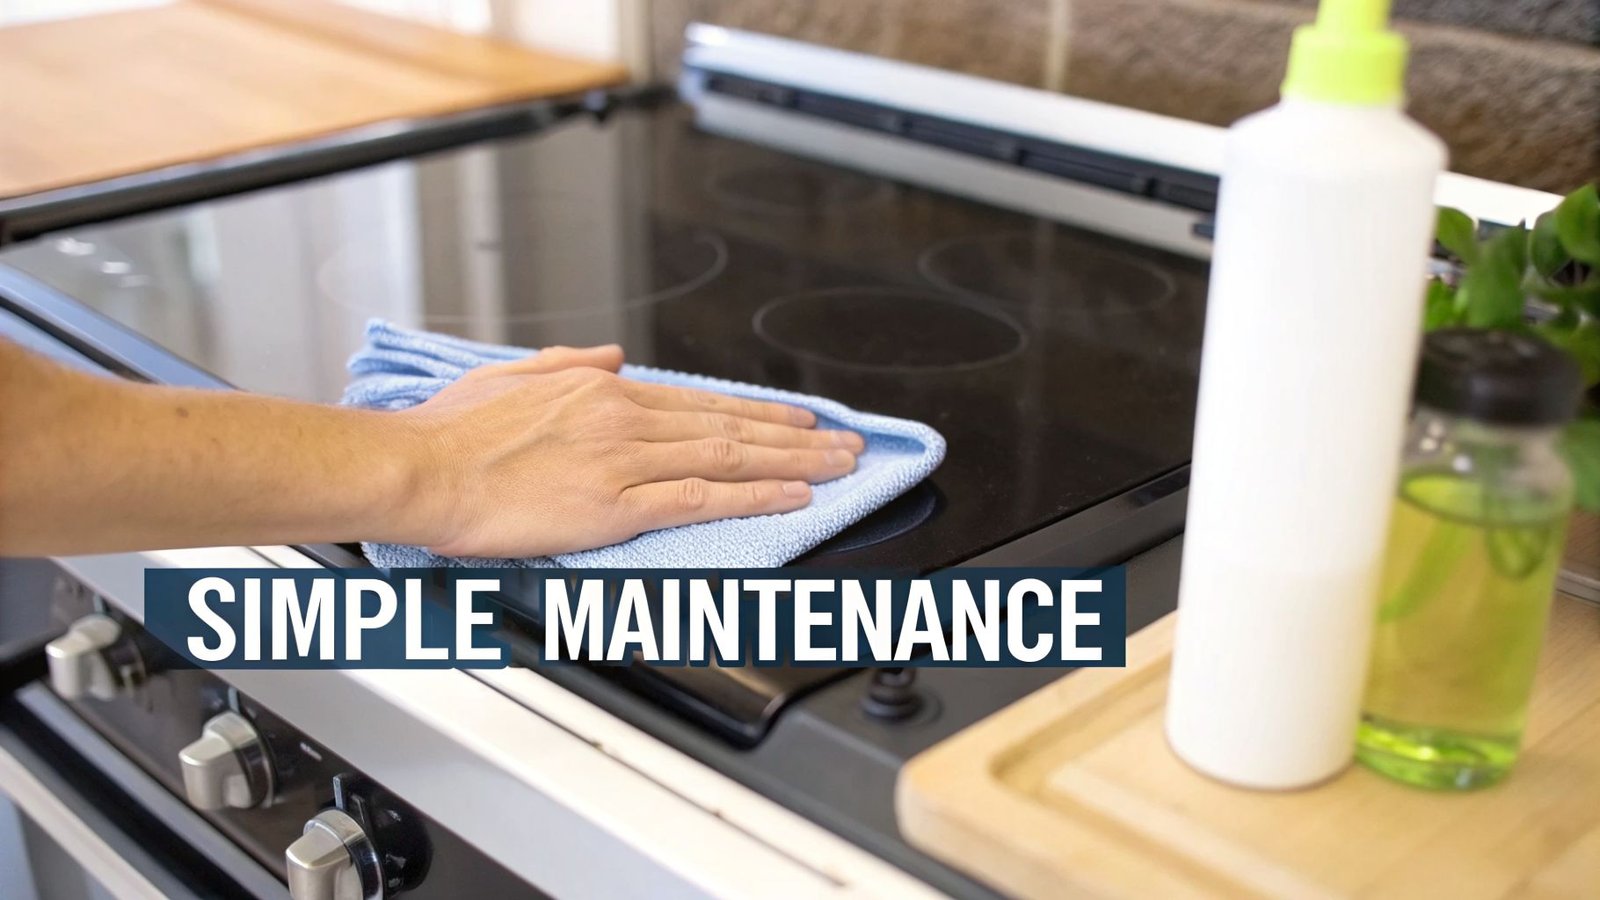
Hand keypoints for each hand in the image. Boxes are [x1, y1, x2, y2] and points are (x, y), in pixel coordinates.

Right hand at [395, 345, 862, 557]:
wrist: (421, 470)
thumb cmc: (453, 433)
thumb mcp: (513, 376)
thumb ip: (570, 365)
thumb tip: (612, 356)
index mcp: (601, 392)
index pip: (700, 401)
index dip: (757, 411)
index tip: (796, 417)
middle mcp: (624, 418)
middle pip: (729, 425)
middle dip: (795, 434)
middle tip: (844, 442)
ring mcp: (624, 460)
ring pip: (729, 455)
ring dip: (792, 460)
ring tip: (837, 465)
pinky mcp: (616, 504)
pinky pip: (702, 496)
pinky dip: (754, 494)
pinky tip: (790, 496)